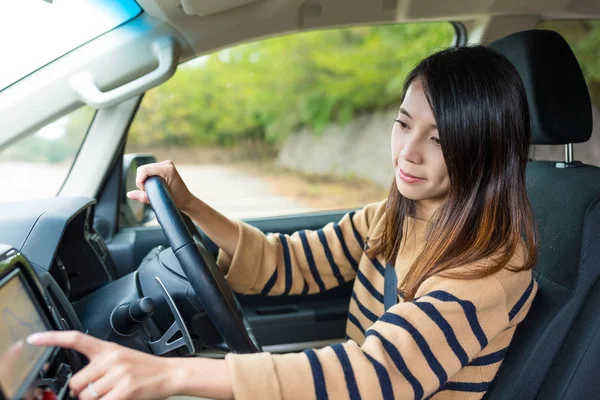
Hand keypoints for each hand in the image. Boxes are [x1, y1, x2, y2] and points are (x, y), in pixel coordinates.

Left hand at [27, 331, 178, 399]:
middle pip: (77, 382)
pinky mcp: (124, 388)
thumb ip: (99, 364)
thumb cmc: (144, 368)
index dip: (52, 338)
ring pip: (86, 395)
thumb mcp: (121, 357)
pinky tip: (117, 397)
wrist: (169, 373)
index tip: (34, 339)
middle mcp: (111, 358)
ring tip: (112, 393)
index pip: (76, 338)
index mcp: (107, 348)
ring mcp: (118, 373)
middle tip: (100, 390)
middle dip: (83, 391)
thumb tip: (79, 383)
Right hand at [126, 160, 195, 212]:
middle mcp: (167, 164)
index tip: (145, 190)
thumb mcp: (158, 199)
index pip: (144, 170)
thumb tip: (129, 194)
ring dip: (144, 179)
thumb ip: (143, 197)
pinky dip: (147, 177)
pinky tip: (154, 185)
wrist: (186, 200)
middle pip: (143, 169)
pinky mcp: (164, 166)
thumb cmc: (177, 200)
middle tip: (149, 191)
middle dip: (141, 180)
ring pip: (144, 169)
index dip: (140, 180)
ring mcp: (166, 164)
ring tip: (152, 189)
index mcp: (167, 169)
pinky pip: (148, 170)